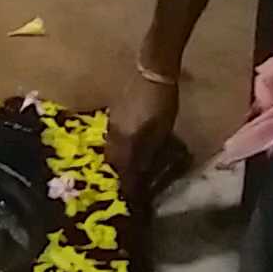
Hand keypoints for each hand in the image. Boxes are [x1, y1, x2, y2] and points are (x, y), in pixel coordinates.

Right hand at [105, 65, 178, 186]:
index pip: (123, 171)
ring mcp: (112, 123)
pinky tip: (127, 148)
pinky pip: (113, 138)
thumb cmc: (161, 102)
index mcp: (124, 141)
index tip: (132, 201)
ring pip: (111, 149)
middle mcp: (113, 135)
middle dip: (119, 176)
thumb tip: (140, 176)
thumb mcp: (160, 131)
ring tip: (127, 171)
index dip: (128, 187)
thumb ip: (149, 154)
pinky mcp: (114, 115)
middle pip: (112, 161)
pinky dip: (119, 148)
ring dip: (118, 162)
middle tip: (129, 187)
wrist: (151, 71)